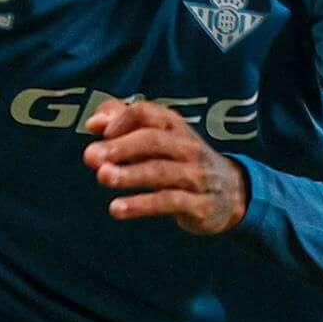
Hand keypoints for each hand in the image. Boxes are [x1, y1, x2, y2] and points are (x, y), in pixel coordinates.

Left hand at [84, 98, 246, 234]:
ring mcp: (196, 175)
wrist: (232, 194)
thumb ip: (125, 123)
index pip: (146, 113)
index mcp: (174, 126)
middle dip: (120, 147)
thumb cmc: (181, 161)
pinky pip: (169, 202)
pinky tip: (116, 208)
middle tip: (90, 156)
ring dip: (129, 174)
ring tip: (102, 176)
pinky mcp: (200, 204)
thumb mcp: (158, 138)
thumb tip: (94, 123)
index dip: (120, 120)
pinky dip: (141, 205)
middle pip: (153, 140)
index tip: (97, 132)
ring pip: (160, 171)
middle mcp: (187, 147)